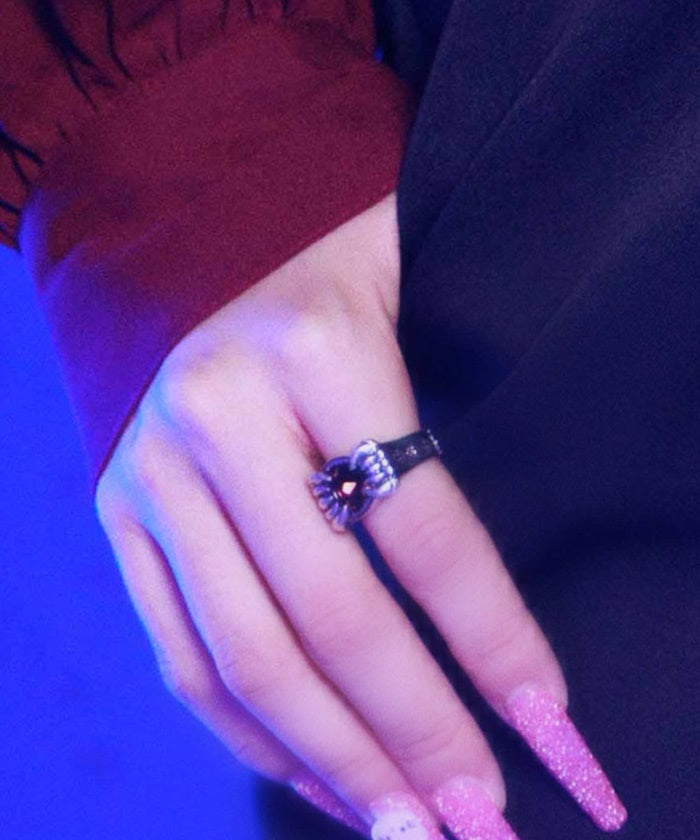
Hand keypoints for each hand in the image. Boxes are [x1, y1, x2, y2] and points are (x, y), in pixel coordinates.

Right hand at [94, 192, 623, 837]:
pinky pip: (183, 654)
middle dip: (414, 728)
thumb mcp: (415, 329)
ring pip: (249, 654)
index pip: (424, 531)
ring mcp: (153, 469)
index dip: (492, 642)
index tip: (554, 729)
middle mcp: (216, 411)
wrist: (226, 254)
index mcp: (313, 350)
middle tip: (480, 818)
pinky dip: (254, 735)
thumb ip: (452, 461)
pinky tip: (321, 778)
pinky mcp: (119, 513)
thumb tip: (517, 653)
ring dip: (337, 758)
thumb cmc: (351, 298)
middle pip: (330, 611)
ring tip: (411, 827)